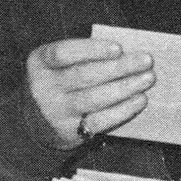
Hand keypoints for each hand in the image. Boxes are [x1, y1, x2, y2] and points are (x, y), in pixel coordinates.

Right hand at [26, 37, 154, 149]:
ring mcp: (55, 111)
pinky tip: (139, 100)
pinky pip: (99, 121)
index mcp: (40, 62)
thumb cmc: (57, 81)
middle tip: (146, 60)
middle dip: (119, 67)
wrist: (33, 122)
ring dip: (125, 87)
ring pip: (94, 98)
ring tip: (147, 78)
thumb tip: (127, 50)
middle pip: (84, 75)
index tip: (119, 48)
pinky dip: (123, 110)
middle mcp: (43, 87)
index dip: (92, 49)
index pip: (64, 52)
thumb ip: (82, 55)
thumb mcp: (57, 64)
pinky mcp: (69, 132)